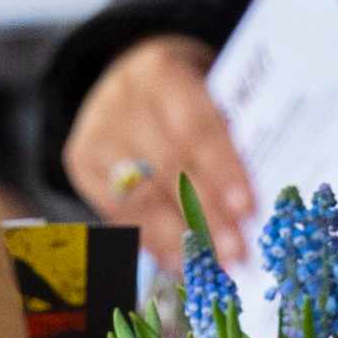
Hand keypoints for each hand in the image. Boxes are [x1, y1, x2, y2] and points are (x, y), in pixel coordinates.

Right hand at [62, 36, 256, 269]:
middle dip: (205, 214)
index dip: (222, 169)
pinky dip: (154, 242)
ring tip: (212, 267)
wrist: (128, 76)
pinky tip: (181, 263)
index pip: (194, 124)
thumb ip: (232, 133)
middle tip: (236, 252)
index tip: (247, 210)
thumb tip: (255, 202)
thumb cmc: (189, 90)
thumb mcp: (212, 89)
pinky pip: (119, 212)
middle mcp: (122, 99)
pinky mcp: (81, 163)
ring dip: (180, 239)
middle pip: (167, 165)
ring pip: (140, 196)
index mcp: (161, 71)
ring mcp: (98, 132)